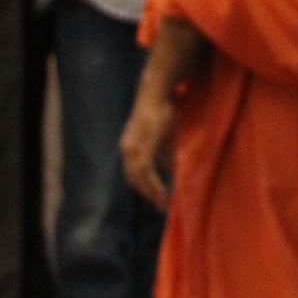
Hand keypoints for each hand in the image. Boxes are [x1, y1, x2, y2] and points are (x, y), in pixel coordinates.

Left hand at [120, 90, 175, 209]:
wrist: (158, 91)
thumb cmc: (163, 107)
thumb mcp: (165, 134)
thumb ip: (165, 152)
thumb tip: (170, 168)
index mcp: (130, 146)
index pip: (134, 173)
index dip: (145, 186)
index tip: (157, 197)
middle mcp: (127, 149)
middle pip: (134, 180)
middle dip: (148, 194)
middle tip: (162, 207)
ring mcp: (133, 149)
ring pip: (139, 179)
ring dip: (152, 194)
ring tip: (164, 204)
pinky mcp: (141, 147)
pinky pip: (146, 173)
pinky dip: (154, 185)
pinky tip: (163, 193)